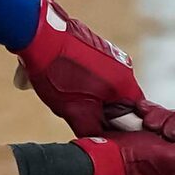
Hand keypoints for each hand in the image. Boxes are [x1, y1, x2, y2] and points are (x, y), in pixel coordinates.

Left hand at [14, 0, 146, 134]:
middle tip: (80, 115)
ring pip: (104, 84)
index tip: (105, 133)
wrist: (39, 33)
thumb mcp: (74, 110)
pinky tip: (58, 79)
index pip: (136, 114)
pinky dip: (81, 79)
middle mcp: (123, 66)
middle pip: (119, 99)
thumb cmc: (58, 72)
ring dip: (88, 95)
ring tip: (64, 95)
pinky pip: (93, 70)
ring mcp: (109, 52)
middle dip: (101, 110)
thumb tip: (100, 141)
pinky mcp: (95, 44)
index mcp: (124, 83)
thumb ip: (91, 128)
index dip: (121, 127)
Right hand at [77, 106, 174, 174]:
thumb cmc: (131, 162)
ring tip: (146, 125)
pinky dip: (153, 117)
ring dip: (163, 120)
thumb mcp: (168, 158)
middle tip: (164, 131)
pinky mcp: (153, 143)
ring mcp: (166, 156)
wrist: (100, 158)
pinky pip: (163, 124)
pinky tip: (141, 117)